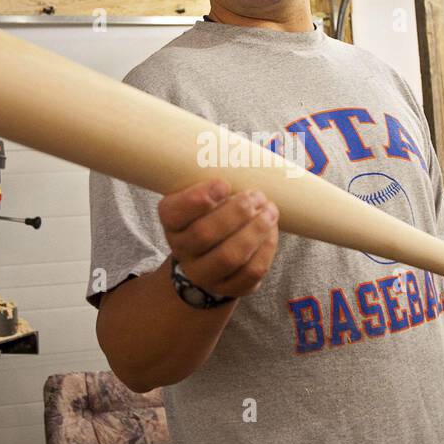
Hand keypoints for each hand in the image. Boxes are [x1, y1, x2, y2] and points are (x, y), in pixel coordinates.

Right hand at [157, 178, 279, 298]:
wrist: (210, 257)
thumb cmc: (212, 214)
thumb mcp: (205, 196)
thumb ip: (218, 182)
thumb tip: (247, 155)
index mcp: (172, 222)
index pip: (174, 213)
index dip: (198, 199)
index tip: (223, 184)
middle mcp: (182, 250)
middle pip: (204, 235)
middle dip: (236, 212)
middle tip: (256, 196)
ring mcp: (205, 274)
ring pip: (229, 257)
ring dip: (255, 231)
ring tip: (269, 211)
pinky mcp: (230, 287)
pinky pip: (250, 273)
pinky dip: (266, 249)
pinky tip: (271, 231)